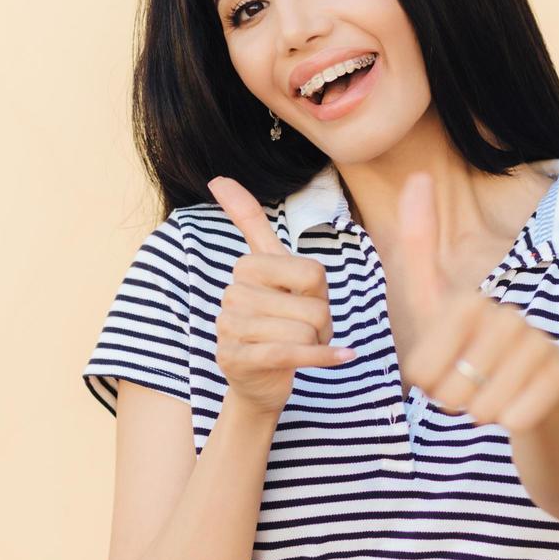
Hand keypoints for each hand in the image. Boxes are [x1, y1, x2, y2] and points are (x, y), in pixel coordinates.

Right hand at [207, 175, 355, 417]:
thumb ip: (248, 221)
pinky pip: (292, 354)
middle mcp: (232, 295)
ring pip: (304, 331)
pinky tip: (342, 357)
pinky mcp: (238, 360)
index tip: (304, 301)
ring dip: (318, 345)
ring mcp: (230, 329)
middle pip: (312, 306)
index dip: (321, 293)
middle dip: (321, 324)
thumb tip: (216, 178)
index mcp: (246, 268)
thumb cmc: (276, 319)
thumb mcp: (272, 269)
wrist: (261, 381)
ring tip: (302, 347)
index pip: (312, 273)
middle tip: (305, 332)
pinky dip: (324, 358)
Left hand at [396, 172, 558, 433]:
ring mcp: (540, 347)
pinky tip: (521, 408)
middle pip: (451, 389)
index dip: (425, 383)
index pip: (421, 365)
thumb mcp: (437, 312)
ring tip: (494, 398)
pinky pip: (516, 419)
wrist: (544, 401)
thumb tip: (417, 176)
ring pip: (484, 407)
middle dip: (453, 403)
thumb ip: (418, 252)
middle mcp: (509, 319)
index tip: (436, 374)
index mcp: (472, 304)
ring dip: (483, 414)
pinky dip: (511, 423)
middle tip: (469, 392)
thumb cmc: (478, 356)